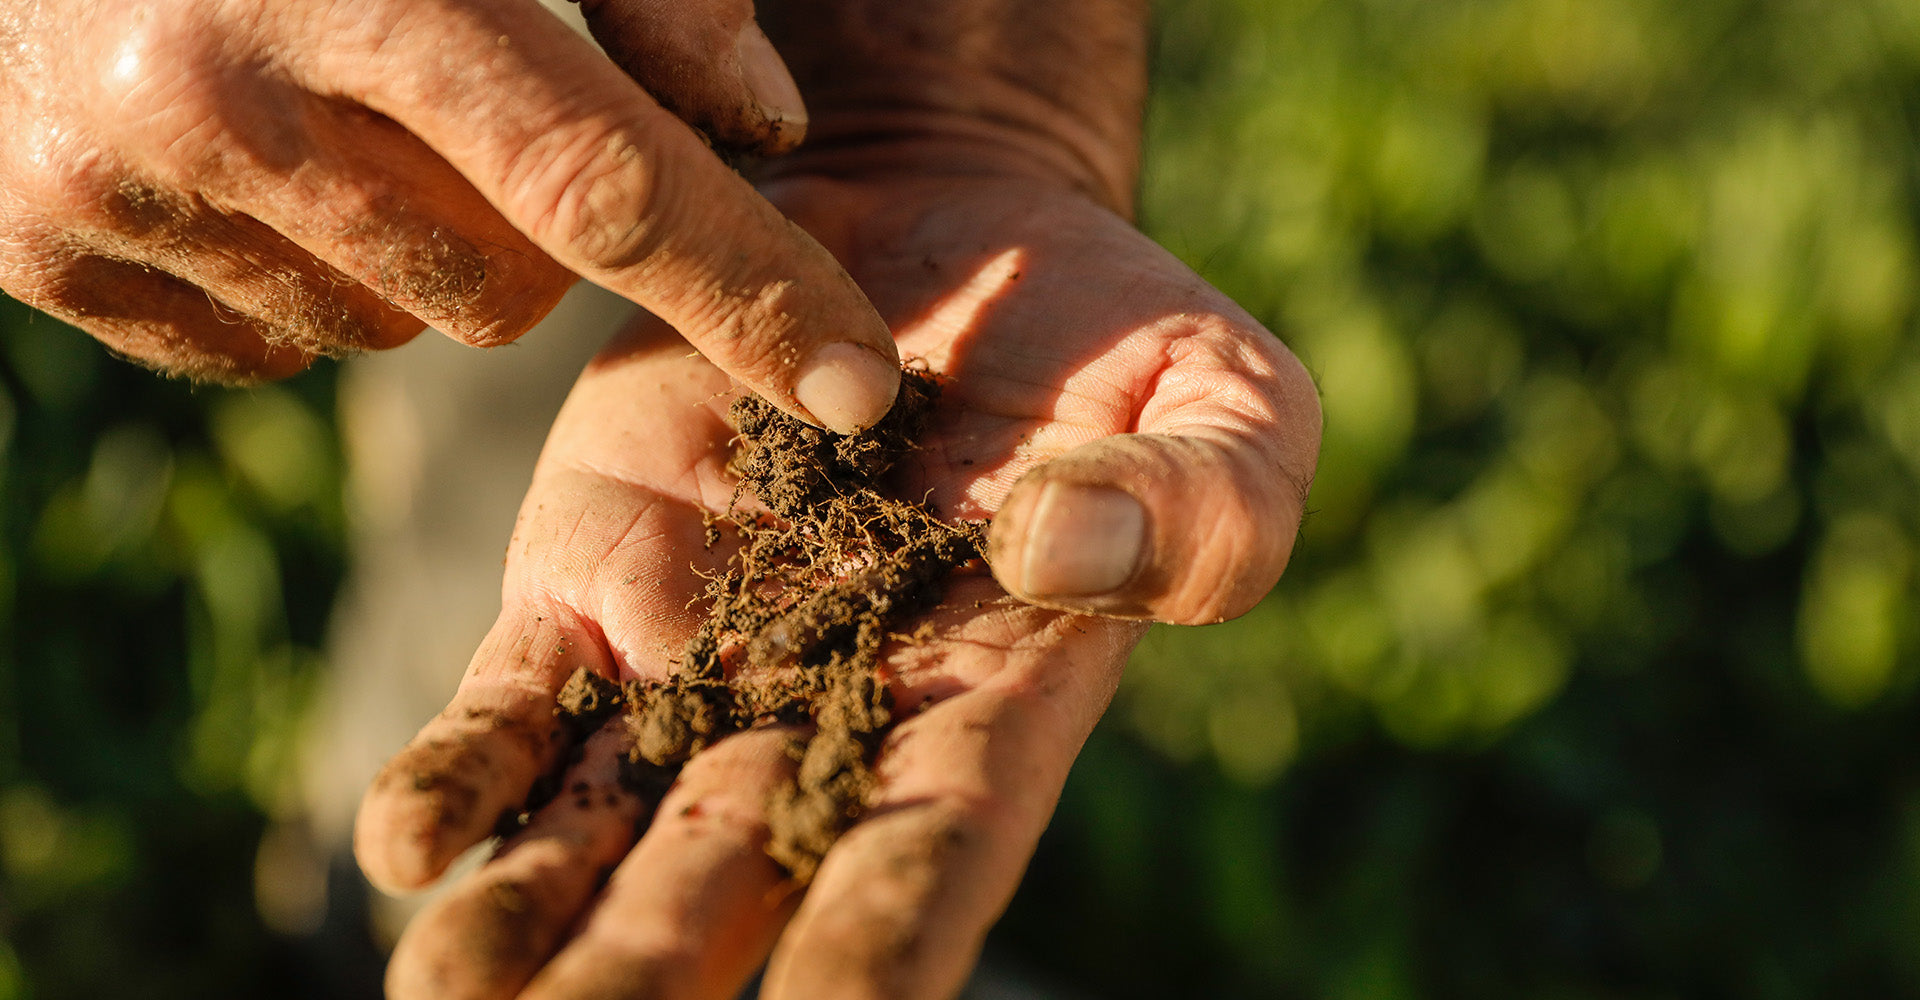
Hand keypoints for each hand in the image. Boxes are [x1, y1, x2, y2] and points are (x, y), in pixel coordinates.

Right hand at [0, 0, 899, 431]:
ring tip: (339, 104)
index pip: (606, 188)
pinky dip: (303, 277)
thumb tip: (758, 129)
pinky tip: (248, 153)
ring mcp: (101, 189)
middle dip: (534, 227)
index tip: (860, 386)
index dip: (752, 295)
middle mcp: (209, 101)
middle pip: (505, 293)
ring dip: (416, 252)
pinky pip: (265, 348)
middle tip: (466, 99)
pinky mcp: (34, 250)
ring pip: (390, 332)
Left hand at [355, 169, 1318, 998]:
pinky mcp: (598, 578)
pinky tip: (406, 849)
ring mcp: (701, 654)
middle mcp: (831, 713)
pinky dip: (459, 775)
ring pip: (603, 821)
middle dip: (659, 967)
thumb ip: (1201, 506)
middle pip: (737, 872)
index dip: (882, 937)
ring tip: (453, 998)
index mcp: (992, 702)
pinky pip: (515, 701)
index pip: (935, 846)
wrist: (948, 234)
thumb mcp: (1228, 405)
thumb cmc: (1114, 338)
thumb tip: (1057, 550)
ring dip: (531, 919)